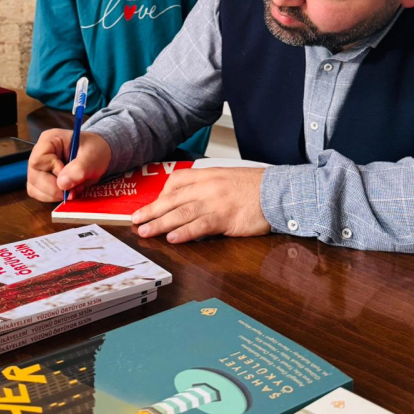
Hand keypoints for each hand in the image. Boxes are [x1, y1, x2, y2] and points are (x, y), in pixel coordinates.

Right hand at [26, 128, 111, 201]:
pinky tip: (68, 191)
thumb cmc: (95, 150)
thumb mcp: (93, 156)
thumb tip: (62, 184)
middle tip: (73, 190)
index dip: (53, 172)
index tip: (69, 177)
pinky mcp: (43, 180)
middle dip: (54, 188)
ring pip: (34, 188)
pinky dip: (53, 197)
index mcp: (49, 140)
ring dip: (54, 195)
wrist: (100, 155)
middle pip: (34, 177)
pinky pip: (40, 194)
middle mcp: (40, 153)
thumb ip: (79, 169)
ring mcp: (40, 168)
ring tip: (73, 189)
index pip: (38, 161)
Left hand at [132, 167, 269, 243]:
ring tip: (145, 232)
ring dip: (160, 224)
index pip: (177, 181)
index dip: (161, 195)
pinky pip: (200, 226)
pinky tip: (172, 238)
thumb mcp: (228, 179)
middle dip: (151, 211)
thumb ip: (209, 188)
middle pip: (173, 199)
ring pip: (180, 213)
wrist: (279, 191)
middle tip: (135, 220)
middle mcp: (208, 187)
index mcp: (208, 175)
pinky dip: (185, 232)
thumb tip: (193, 203)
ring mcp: (215, 202)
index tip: (152, 205)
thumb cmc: (256, 188)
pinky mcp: (225, 218)